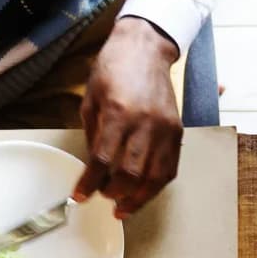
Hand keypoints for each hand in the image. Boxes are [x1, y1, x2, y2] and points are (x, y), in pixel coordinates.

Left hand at [74, 17, 182, 217]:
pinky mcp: (177, 132)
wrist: (145, 49)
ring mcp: (165, 129)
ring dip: (137, 199)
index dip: (90, 183)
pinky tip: (143, 194)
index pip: (103, 160)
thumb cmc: (114, 69)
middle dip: (114, 193)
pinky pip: (169, 169)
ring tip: (122, 208)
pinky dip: (156, 187)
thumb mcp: (92, 98)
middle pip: (130, 174)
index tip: (80, 196)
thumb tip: (94, 167)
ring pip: (153, 178)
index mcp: (119, 113)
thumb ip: (94, 135)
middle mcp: (145, 123)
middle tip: (103, 197)